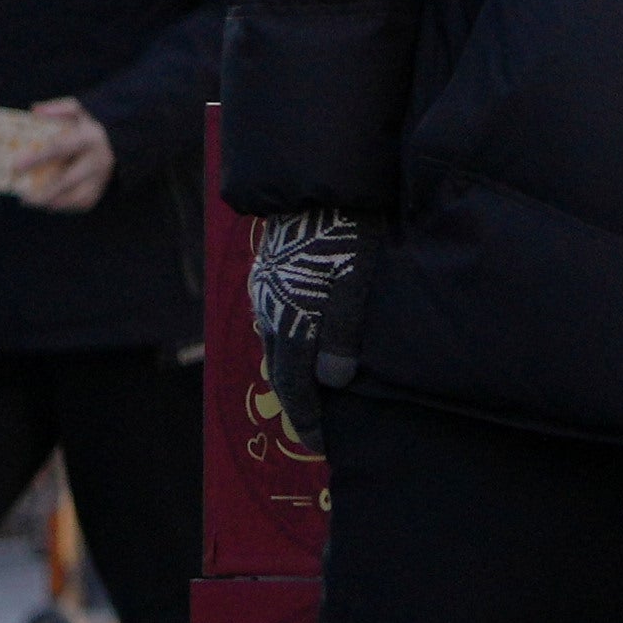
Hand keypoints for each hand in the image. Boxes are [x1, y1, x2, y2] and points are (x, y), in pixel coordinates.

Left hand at [2, 100, 117, 215]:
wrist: (115, 146)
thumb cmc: (85, 129)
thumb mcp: (78, 112)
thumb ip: (59, 108)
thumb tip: (35, 111)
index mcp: (89, 139)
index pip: (59, 149)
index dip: (36, 158)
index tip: (15, 165)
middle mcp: (96, 161)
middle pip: (66, 181)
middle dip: (42, 192)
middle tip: (21, 196)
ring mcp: (98, 181)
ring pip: (71, 198)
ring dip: (48, 202)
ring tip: (28, 200)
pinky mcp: (96, 195)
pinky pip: (75, 205)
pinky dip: (59, 206)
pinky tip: (46, 203)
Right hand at [236, 208, 363, 449]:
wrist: (320, 178)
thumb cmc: (348, 227)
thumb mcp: (355, 279)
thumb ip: (342, 331)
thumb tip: (333, 383)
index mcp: (291, 317)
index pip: (294, 384)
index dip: (308, 417)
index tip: (322, 444)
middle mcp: (271, 307)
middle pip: (280, 368)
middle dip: (296, 402)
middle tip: (315, 429)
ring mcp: (266, 288)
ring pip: (276, 342)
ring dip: (292, 372)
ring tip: (312, 394)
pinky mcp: (270, 269)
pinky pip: (275, 318)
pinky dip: (289, 342)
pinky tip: (305, 344)